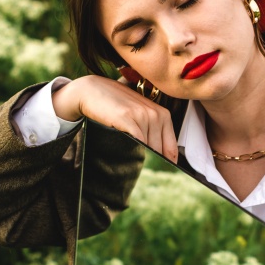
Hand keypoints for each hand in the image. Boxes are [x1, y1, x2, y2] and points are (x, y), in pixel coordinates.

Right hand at [52, 75, 177, 162]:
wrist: (93, 91)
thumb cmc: (115, 104)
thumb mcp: (140, 114)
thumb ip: (152, 132)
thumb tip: (160, 157)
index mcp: (163, 115)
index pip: (171, 149)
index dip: (167, 164)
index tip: (161, 173)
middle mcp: (156, 114)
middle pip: (159, 152)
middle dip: (151, 163)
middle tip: (143, 172)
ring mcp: (142, 115)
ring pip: (148, 149)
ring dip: (139, 158)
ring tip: (130, 159)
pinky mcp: (128, 118)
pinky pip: (137, 142)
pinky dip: (133, 151)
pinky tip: (126, 154)